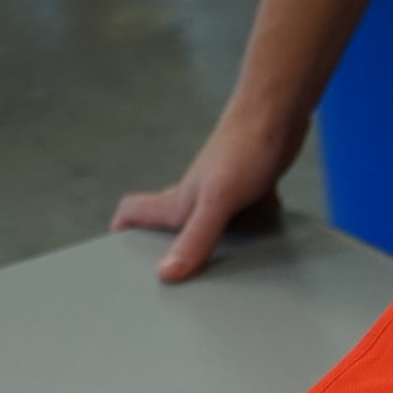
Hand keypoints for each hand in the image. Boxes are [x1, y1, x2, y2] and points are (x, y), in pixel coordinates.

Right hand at [111, 108, 307, 282]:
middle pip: (170, 222)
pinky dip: (255, 227)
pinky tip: (272, 241)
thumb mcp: (217, 201)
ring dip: (215, 242)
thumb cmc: (243, 149)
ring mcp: (225, 189)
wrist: (276, 112)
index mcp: (179, 200)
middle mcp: (196, 195)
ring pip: (210, 220)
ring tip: (227, 271)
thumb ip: (195, 237)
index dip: (122, 230)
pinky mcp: (253, 185)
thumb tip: (166, 273)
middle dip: (168, 248)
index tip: (117, 257)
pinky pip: (248, 212)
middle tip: (177, 280)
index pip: (133, 211)